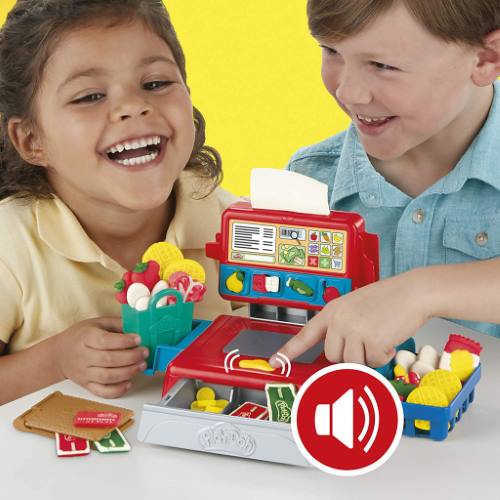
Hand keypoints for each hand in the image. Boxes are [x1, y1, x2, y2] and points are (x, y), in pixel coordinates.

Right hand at [53, 317, 147, 397]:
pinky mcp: (87, 385)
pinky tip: (129, 383)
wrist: (59, 355)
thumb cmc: (80, 336)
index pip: (105, 341)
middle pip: (108, 360)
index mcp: (86, 338)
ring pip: (107, 376)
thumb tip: (137, 326)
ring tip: (141, 365)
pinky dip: (117, 390)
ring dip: (128, 372)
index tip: (138, 339)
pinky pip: (102, 391)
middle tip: (145, 352)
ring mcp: (85, 373)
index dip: (124, 341)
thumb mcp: (97, 323)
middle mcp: (84, 357)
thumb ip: (116, 324)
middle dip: (131, 357)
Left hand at [270, 269, 430, 367]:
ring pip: (352, 362)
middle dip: (350, 355)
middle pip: (333, 356)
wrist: (412, 292)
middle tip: (366, 340)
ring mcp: (353, 329)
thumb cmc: (387, 300)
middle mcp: (338, 320)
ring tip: (379, 336)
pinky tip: (389, 338)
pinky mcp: (371, 340)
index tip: (275, 361)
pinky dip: (383, 356)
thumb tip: (336, 354)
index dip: (289, 350)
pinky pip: (373, 362)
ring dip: (368, 357)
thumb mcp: (355, 308)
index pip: (306, 334)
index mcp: (332, 311)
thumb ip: (342, 327)